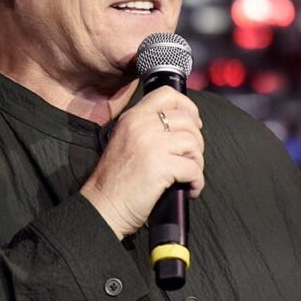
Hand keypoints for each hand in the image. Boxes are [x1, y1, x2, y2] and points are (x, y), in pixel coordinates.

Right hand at [80, 87, 204, 238]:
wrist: (103, 206)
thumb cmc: (115, 181)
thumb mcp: (125, 141)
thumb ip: (146, 129)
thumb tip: (182, 126)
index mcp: (132, 117)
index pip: (167, 94)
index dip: (188, 106)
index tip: (195, 123)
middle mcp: (141, 125)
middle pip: (187, 119)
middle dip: (196, 141)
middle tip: (191, 158)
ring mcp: (151, 144)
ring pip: (193, 142)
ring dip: (197, 162)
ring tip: (189, 176)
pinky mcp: (161, 166)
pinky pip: (194, 168)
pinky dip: (197, 181)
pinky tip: (189, 189)